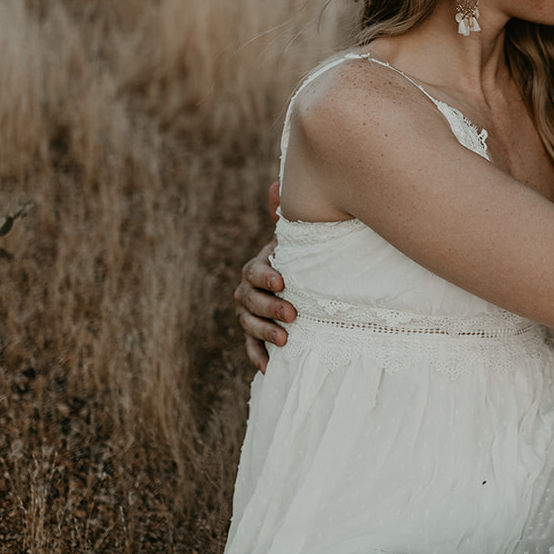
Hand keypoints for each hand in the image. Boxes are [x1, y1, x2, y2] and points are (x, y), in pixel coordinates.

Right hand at [236, 181, 293, 371]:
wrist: (306, 287)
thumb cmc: (305, 261)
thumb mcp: (300, 241)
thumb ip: (288, 218)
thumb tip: (278, 185)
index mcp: (260, 267)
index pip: (254, 272)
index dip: (266, 277)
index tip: (283, 282)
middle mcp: (249, 290)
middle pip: (248, 300)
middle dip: (269, 307)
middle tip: (292, 314)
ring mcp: (250, 314)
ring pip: (247, 324)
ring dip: (264, 333)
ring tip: (286, 340)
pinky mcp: (255, 336)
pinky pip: (250, 348)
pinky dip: (258, 357)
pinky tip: (269, 368)